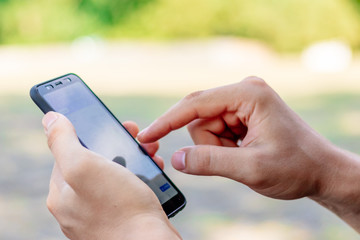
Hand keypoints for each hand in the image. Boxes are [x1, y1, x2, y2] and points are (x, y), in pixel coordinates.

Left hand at [42, 112, 179, 239]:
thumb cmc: (120, 208)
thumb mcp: (85, 166)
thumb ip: (63, 141)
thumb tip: (50, 119)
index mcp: (62, 194)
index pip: (70, 153)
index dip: (92, 134)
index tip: (112, 126)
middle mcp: (77, 207)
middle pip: (96, 163)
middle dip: (118, 146)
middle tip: (138, 138)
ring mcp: (99, 215)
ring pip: (115, 176)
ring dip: (133, 160)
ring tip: (151, 155)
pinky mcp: (120, 220)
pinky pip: (127, 191)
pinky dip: (141, 179)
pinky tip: (152, 175)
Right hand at [138, 77, 359, 230]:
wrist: (321, 171)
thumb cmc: (296, 167)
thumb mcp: (252, 168)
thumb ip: (210, 162)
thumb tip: (175, 158)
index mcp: (248, 94)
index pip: (195, 104)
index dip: (167, 121)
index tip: (146, 135)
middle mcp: (243, 91)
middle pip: (199, 118)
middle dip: (209, 145)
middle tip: (234, 160)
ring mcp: (242, 102)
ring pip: (205, 127)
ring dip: (217, 149)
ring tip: (243, 157)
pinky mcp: (241, 113)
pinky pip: (216, 131)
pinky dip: (223, 148)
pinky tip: (244, 152)